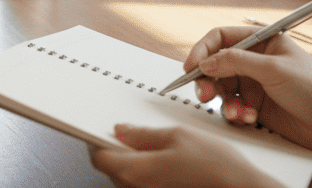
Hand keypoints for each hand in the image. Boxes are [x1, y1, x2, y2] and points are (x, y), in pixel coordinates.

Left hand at [90, 124, 280, 187]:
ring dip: (132, 161)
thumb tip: (122, 129)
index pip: (98, 157)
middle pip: (111, 168)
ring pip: (127, 177)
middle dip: (116, 149)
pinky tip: (164, 162)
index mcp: (135, 171)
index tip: (99, 129)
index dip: (96, 140)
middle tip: (130, 133)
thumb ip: (143, 134)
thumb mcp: (177, 136)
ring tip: (154, 147)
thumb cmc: (215, 166)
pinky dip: (146, 172)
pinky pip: (143, 184)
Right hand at [183, 26, 311, 152]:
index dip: (202, 50)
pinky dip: (235, 113)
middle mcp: (254, 60)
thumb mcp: (274, 69)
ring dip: (223, 101)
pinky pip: (230, 107)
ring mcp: (253, 84)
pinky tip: (249, 117)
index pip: (220, 38)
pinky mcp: (254, 105)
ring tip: (236, 111)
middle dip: (207, 80)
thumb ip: (236, 62)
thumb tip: (205, 62)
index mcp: (261, 41)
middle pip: (214, 64)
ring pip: (220, 88)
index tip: (191, 66)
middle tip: (204, 94)